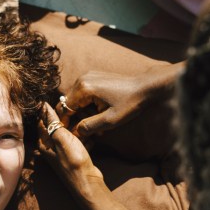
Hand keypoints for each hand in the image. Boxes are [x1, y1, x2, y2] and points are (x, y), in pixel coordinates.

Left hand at [38, 103, 105, 196]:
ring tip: (87, 123)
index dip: (53, 111)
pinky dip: (85, 137)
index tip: (64, 104)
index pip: (44, 121)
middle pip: (58, 126)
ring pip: (70, 133)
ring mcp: (64, 152)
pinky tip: (93, 136)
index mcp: (44, 143)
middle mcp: (52, 147)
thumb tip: (43, 105)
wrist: (88, 182)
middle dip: (69, 119)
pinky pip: (79, 141)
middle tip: (78, 112)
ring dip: (79, 127)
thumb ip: (52, 122)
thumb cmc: (73, 161)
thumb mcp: (61, 138)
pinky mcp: (75, 155)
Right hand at [61, 64, 180, 158]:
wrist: (145, 87)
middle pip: (68, 103)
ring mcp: (87, 76)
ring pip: (75, 98)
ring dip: (82, 111)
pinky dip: (87, 103)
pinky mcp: (93, 76)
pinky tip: (99, 111)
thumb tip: (75, 132)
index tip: (70, 134)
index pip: (63, 108)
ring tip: (97, 121)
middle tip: (88, 130)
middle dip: (75, 117)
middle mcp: (82, 79)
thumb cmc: (130, 104)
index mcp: (84, 89)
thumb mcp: (110, 120)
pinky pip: (83, 92)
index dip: (65, 123)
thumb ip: (90, 127)